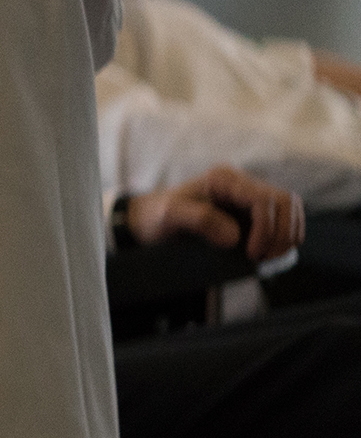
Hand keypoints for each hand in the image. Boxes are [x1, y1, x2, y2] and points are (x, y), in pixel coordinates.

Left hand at [127, 166, 303, 262]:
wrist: (148, 220)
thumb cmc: (156, 217)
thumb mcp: (168, 216)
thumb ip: (199, 220)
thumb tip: (234, 237)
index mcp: (224, 180)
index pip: (263, 200)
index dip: (266, 229)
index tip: (253, 254)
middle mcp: (240, 183)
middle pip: (285, 201)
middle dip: (282, 232)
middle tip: (264, 258)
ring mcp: (248, 195)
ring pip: (290, 207)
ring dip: (288, 233)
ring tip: (269, 256)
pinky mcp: (251, 209)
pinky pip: (283, 216)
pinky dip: (286, 233)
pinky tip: (273, 250)